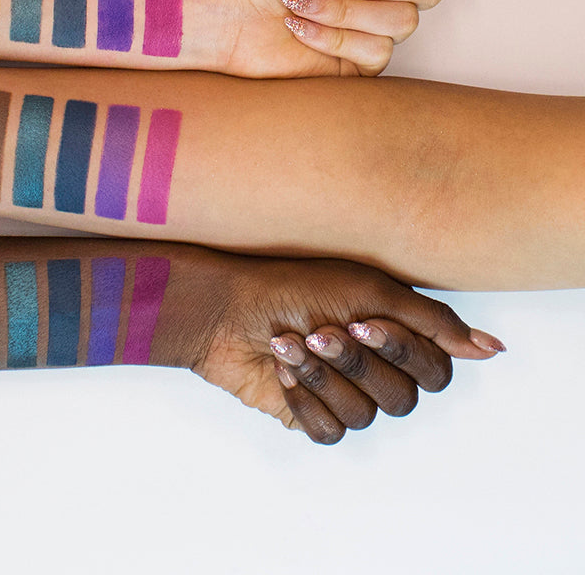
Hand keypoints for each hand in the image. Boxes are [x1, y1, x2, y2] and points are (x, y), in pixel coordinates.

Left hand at [193, 252, 502, 442]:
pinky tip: (281, 368)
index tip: (364, 322)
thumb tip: (491, 349)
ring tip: (290, 341)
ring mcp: (343, 393)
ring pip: (366, 415)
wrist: (225, 306)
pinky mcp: (310, 415)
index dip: (404, 352)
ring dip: (323, 376)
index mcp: (393, 335)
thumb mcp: (367, 289)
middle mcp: (374, 367)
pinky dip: (303, 397)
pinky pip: (330, 431)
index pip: (436, 369)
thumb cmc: (292, 285)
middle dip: (357, 363)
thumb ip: (431, 321)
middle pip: (404, 398)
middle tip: (321, 331)